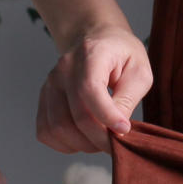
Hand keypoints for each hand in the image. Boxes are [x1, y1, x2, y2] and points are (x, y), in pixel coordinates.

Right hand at [36, 21, 151, 154]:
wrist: (96, 39)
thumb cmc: (121, 55)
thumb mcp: (138, 70)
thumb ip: (128, 98)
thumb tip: (117, 129)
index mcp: (91, 54)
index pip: (90, 90)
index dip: (107, 116)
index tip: (124, 130)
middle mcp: (64, 69)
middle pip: (75, 115)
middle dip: (99, 138)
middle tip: (116, 144)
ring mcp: (50, 84)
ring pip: (58, 127)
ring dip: (82, 144)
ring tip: (101, 140)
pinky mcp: (43, 99)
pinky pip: (46, 131)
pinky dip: (64, 144)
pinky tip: (82, 138)